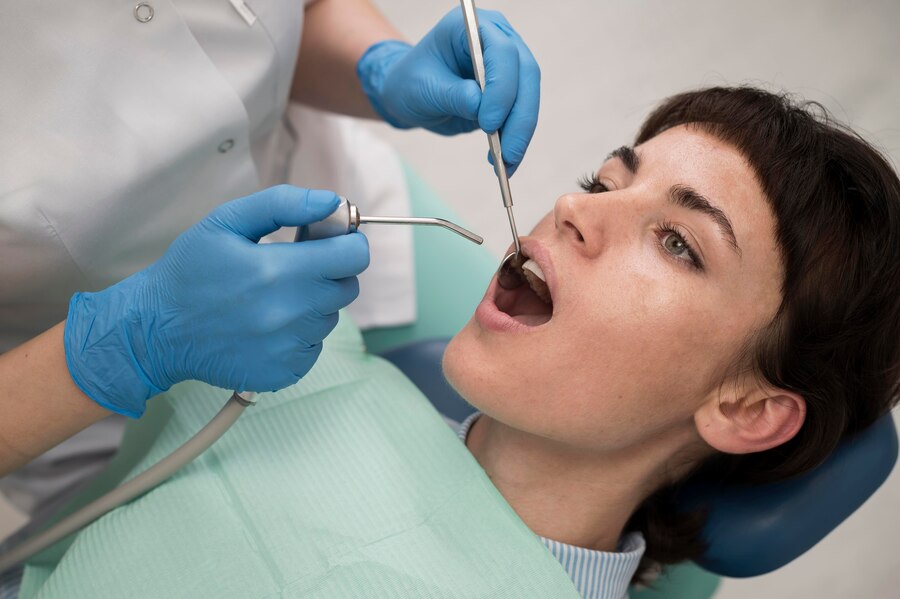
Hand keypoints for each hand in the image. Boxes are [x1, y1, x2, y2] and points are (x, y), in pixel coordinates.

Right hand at [64, 186, 368, 416]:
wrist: (156, 330)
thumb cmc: (191, 270)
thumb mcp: (226, 221)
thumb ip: (284, 204)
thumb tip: (332, 202)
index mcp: (280, 271)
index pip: (353, 257)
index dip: (349, 244)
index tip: (334, 241)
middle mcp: (291, 314)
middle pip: (346, 287)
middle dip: (330, 272)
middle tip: (295, 267)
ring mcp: (289, 348)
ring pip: (330, 317)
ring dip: (313, 304)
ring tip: (272, 298)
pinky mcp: (286, 372)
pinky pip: (314, 346)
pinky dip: (300, 334)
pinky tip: (267, 325)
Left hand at [357, 8, 539, 175]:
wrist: (410, 94)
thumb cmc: (411, 82)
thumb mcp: (424, 89)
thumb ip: (453, 95)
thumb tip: (481, 107)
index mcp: (471, 27)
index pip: (502, 51)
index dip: (501, 87)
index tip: (489, 122)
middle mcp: (496, 40)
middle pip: (525, 74)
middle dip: (519, 116)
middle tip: (509, 153)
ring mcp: (507, 65)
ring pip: (528, 97)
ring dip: (521, 133)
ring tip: (507, 164)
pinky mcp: (510, 91)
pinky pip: (521, 115)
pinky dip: (515, 139)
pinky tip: (504, 161)